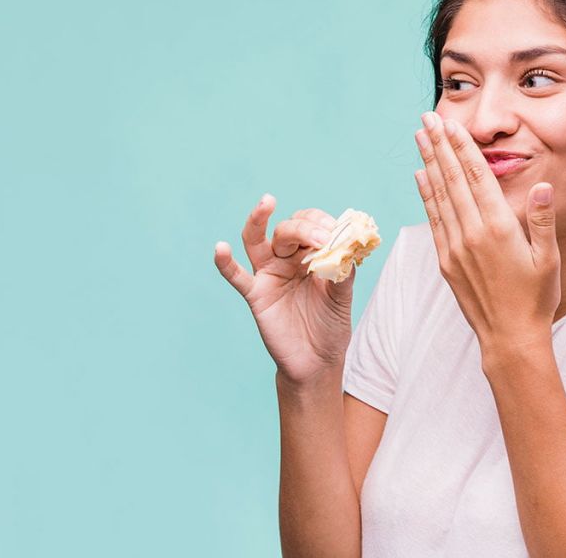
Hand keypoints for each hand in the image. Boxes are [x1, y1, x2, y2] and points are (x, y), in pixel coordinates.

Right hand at [214, 194, 354, 385]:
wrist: (318, 361)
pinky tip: (220, 248)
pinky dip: (225, 262)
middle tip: (321, 238)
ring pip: (257, 240)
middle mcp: (287, 259)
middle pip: (287, 230)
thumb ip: (342, 271)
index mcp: (310, 254)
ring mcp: (269, 274)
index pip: (311, 225)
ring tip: (266, 202)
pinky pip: (236, 276)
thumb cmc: (330, 326)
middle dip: (304, 228)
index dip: (322, 224)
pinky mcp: (255, 294)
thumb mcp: (342, 296)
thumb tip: (345, 246)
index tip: (336, 234)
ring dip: (259, 219)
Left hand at [413, 111, 560, 351]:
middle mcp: (471, 233)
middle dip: (439, 145)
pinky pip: (432, 219)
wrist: (509, 338)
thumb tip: (543, 185)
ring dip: (428, 163)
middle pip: (451, 179)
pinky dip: (425, 195)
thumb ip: (542, 220)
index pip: (476, 177)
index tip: (450, 123)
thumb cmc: (536, 299)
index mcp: (498, 228)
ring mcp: (454, 247)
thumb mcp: (548, 258)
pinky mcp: (445, 261)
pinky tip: (419, 177)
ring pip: (438, 196)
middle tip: (427, 118)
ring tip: (420, 138)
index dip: (462, 147)